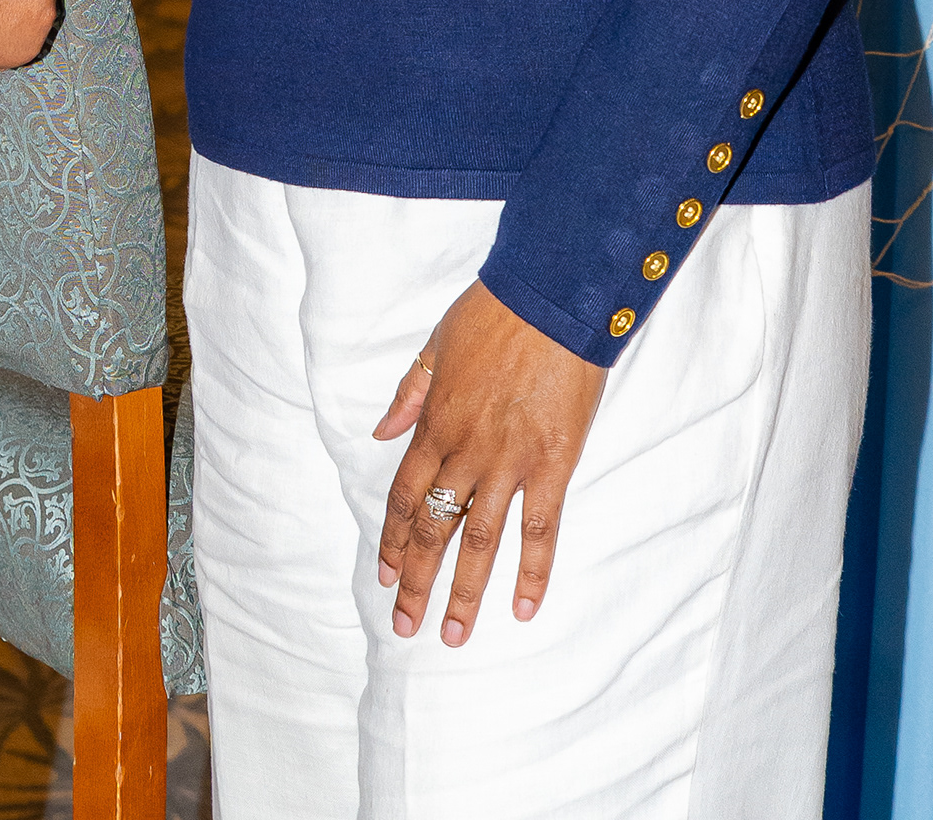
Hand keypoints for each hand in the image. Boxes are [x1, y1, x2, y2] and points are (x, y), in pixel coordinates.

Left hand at [373, 280, 605, 646]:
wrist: (549, 298)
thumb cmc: (492, 314)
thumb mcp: (434, 345)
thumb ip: (408, 395)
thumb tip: (380, 434)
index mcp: (435, 424)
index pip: (403, 495)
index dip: (391, 538)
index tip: (383, 574)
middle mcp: (465, 451)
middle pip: (434, 527)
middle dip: (416, 579)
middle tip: (405, 625)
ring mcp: (509, 462)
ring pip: (479, 540)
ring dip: (464, 591)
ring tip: (453, 634)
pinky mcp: (552, 465)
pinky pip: (540, 527)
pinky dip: (532, 570)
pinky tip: (521, 607)